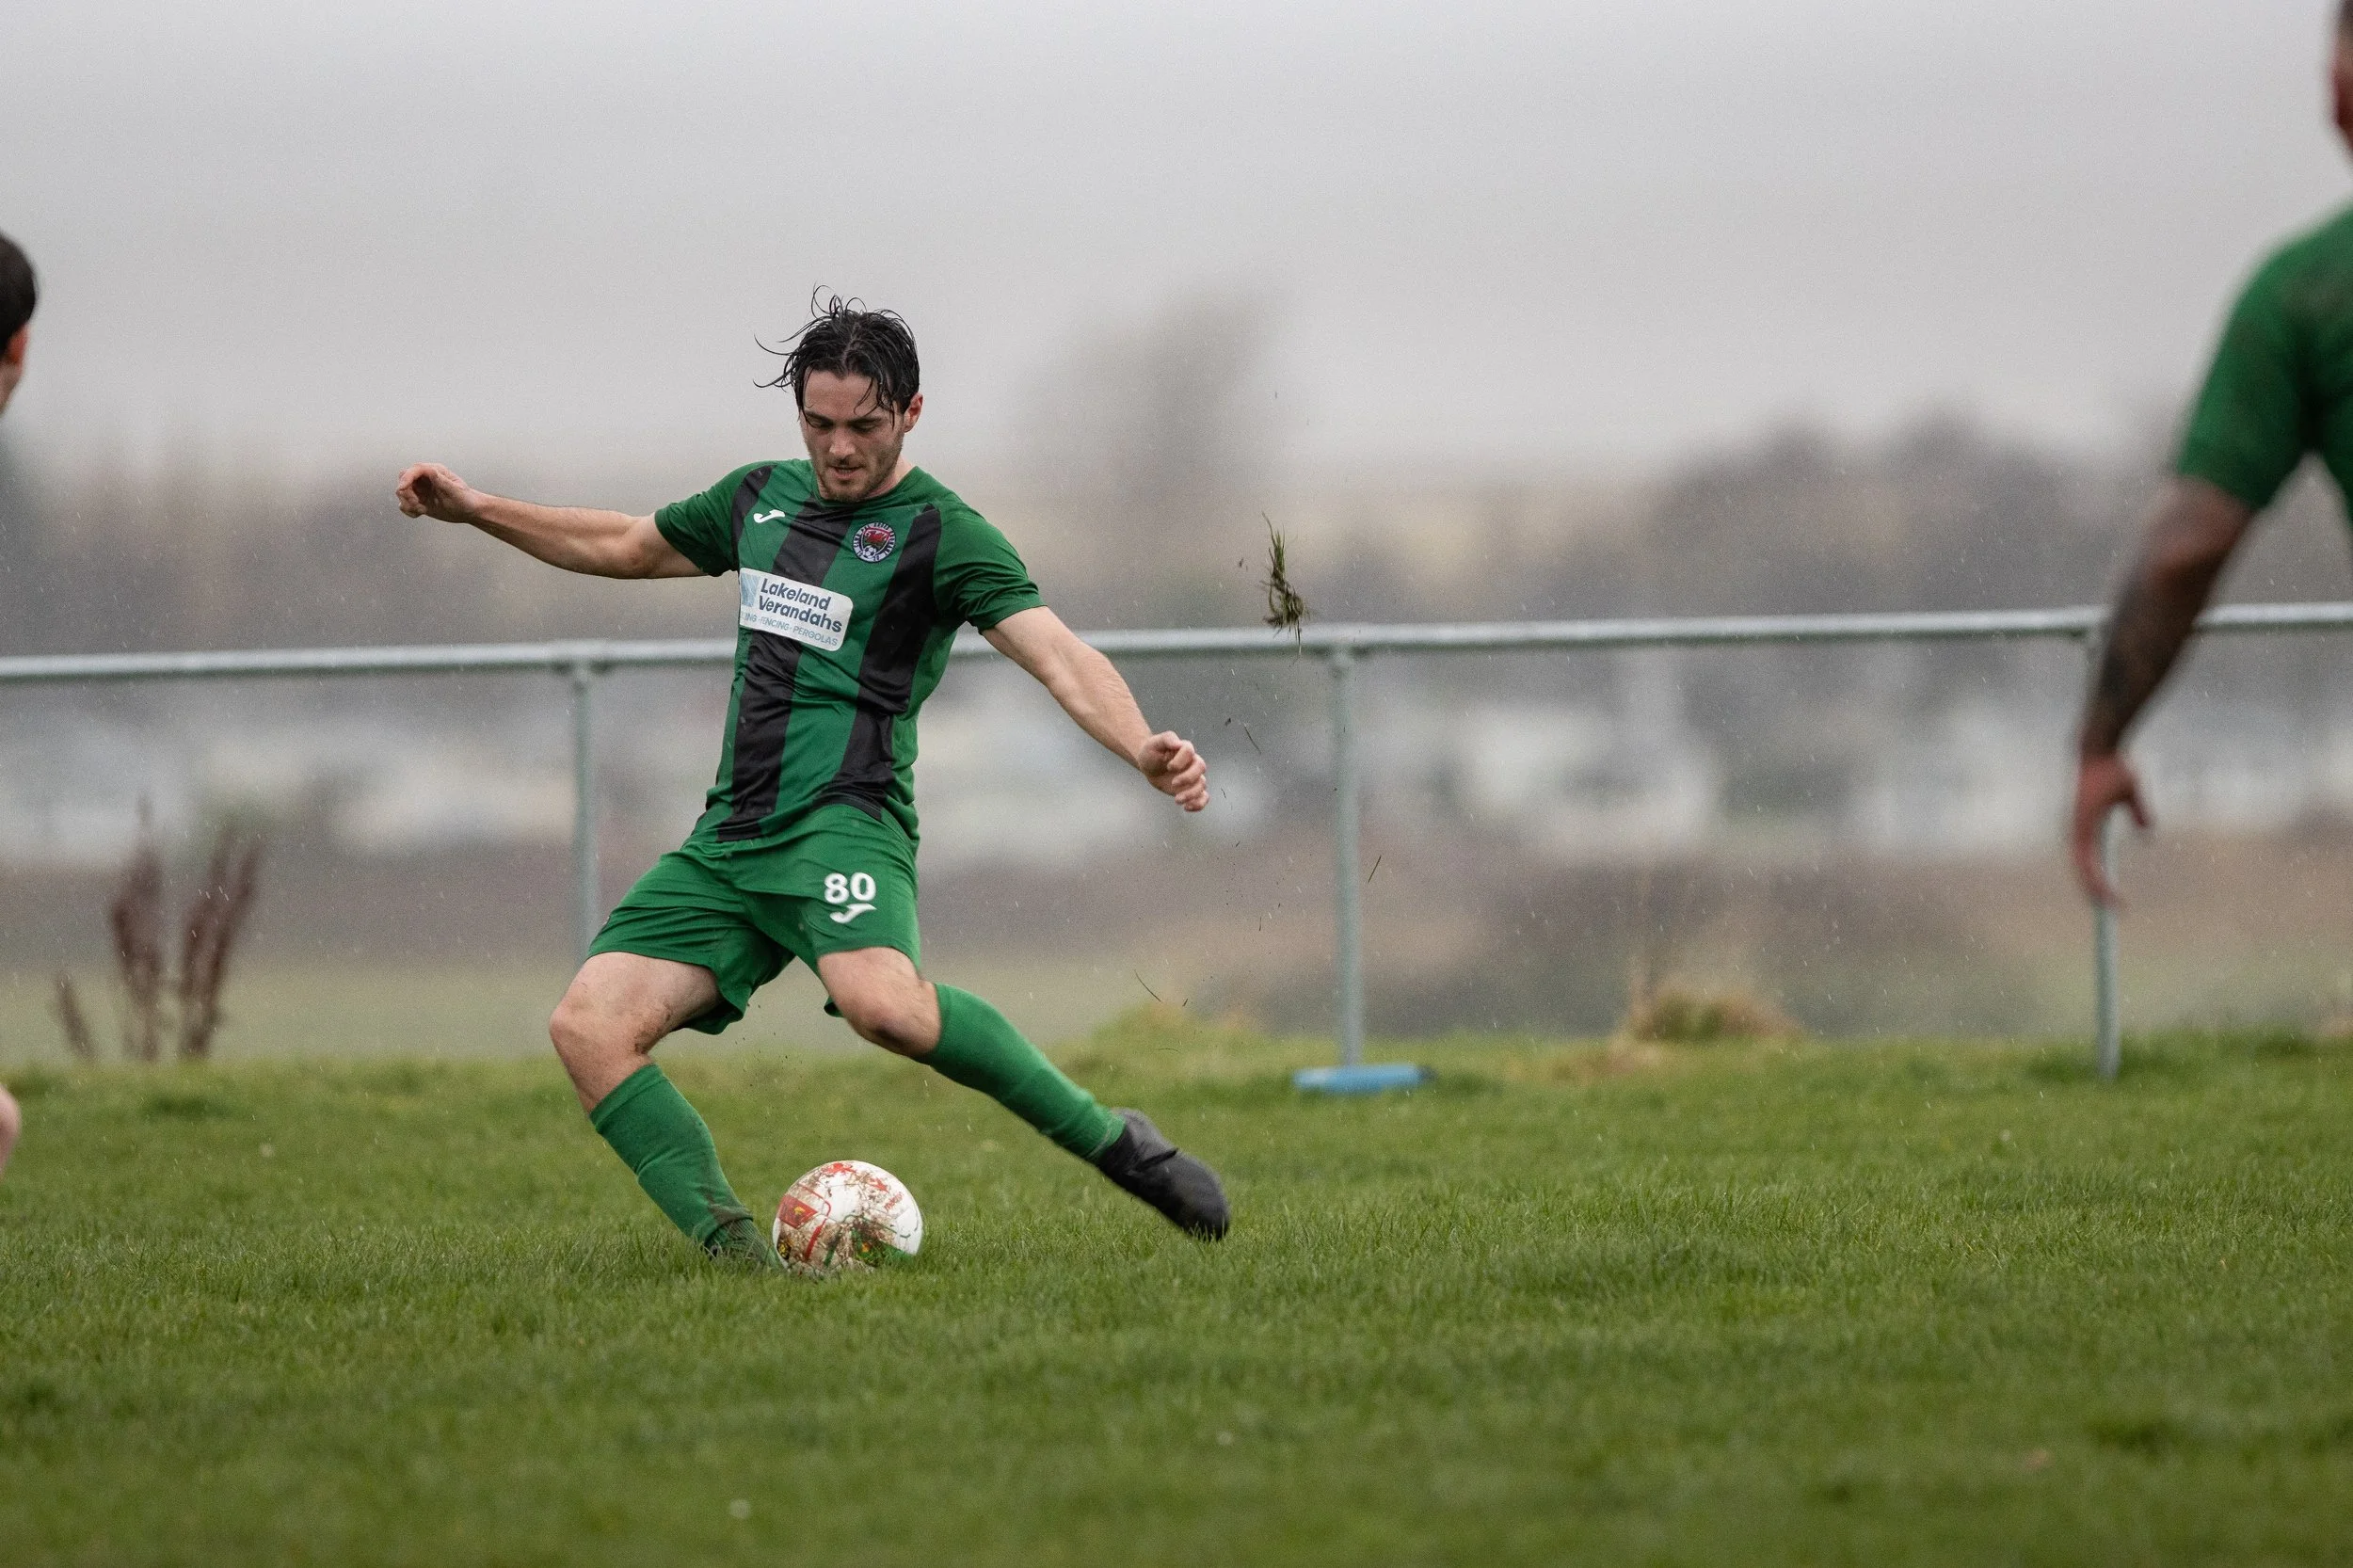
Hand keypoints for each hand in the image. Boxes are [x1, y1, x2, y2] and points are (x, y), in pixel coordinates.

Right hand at [395, 462, 484, 522]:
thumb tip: (431, 471)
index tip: (401, 489)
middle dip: (406, 493)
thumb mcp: (456, 491)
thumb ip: (442, 481)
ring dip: (408, 503)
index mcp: (435, 471)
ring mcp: (421, 489)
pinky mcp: (418, 499)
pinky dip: (409, 510)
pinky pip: (404, 503)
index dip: (406, 478)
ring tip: (422, 510)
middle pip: (404, 479)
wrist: (468, 512)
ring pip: (402, 492)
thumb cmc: (465, 500)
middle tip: (417, 504)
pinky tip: (420, 513)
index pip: (415, 470)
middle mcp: (425, 478)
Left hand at [1138, 732, 1207, 812]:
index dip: (1181, 760)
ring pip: (1202, 784)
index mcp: (1184, 749)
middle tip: (1173, 783)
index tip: (1169, 767)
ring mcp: (1193, 777)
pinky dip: (1199, 804)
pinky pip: (1202, 797)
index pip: (1189, 751)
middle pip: (1200, 767)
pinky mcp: (1190, 789)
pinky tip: (1187, 807)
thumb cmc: (1152, 752)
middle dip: (1188, 777)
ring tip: (1177, 800)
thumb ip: (1167, 739)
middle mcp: (1192, 762)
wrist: (1149, 765)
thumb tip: (1177, 743)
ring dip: (1192, 793)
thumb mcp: (1154, 743)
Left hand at [2071, 751, 2149, 906]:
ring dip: (2096, 892)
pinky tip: (2107, 892)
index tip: (2112, 899)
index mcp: (2086, 827)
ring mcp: (2076, 830)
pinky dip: (2096, 879)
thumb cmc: (2113, 768)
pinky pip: (2085, 862)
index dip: (2099, 880)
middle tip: (2111, 913)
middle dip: (2096, 894)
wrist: (2102, 750)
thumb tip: (2147, 832)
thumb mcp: (2130, 795)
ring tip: (2111, 909)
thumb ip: (2138, 814)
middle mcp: (2077, 832)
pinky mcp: (2079, 828)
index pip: (2089, 861)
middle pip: (2084, 872)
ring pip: (2083, 871)